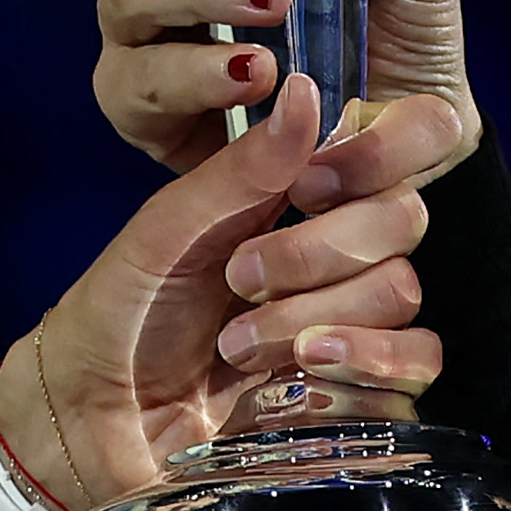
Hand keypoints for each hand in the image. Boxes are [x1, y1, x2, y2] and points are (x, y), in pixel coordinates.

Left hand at [3, 76, 472, 502]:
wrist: (95, 422)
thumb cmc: (122, 313)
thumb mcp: (169, 232)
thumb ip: (242, 169)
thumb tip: (305, 88)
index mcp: (302, 197)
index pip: (400, 144)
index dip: (375, 154)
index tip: (307, 185)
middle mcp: (341, 252)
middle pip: (402, 219)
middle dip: (318, 250)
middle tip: (239, 278)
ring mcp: (357, 321)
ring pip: (402, 292)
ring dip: (318, 315)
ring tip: (239, 345)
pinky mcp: (363, 391)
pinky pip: (416, 364)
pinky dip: (363, 363)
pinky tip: (301, 375)